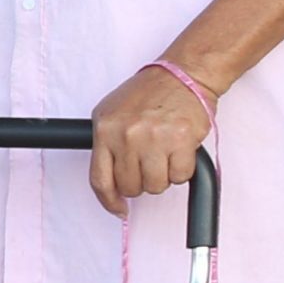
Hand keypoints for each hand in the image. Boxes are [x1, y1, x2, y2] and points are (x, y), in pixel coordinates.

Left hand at [90, 66, 213, 217]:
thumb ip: (107, 145)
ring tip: (164, 153)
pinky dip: (182, 169)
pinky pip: (180, 176)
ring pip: (156, 186)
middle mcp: (127, 135)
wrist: (183, 74)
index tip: (119, 208)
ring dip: (163, 176)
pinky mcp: (181, 140)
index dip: (110, 201)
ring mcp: (154, 138)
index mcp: (106, 129)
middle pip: (131, 186)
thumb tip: (110, 185)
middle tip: (149, 162)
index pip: (100, 180)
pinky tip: (179, 149)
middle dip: (141, 181)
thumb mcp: (113, 113)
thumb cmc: (150, 94)